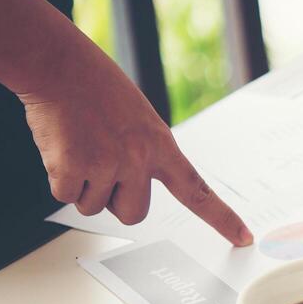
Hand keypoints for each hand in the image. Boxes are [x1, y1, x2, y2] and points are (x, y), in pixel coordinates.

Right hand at [19, 40, 252, 244]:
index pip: (197, 190)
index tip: (243, 237)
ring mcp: (106, 165)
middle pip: (133, 215)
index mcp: (160, 145)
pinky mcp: (72, 169)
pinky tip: (62, 146)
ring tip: (80, 145)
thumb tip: (131, 189)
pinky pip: (66, 197)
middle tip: (101, 165)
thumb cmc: (97, 88)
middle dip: (115, 201)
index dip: (221, 218)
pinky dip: (60, 179)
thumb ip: (146, 153)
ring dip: (83, 185)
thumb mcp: (139, 119)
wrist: (59, 65)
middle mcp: (138, 159)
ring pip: (93, 207)